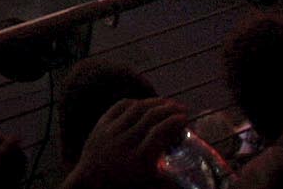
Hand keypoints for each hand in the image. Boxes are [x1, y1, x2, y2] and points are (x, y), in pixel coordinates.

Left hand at [58, 98, 190, 188]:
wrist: (90, 183)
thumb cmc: (123, 186)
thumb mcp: (149, 185)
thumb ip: (169, 182)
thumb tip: (193, 184)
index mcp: (139, 159)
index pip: (160, 131)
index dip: (175, 121)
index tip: (186, 118)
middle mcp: (125, 142)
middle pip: (150, 117)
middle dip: (169, 109)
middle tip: (181, 108)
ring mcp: (111, 131)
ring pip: (136, 108)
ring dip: (155, 102)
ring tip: (167, 103)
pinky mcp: (101, 124)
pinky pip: (120, 106)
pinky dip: (134, 102)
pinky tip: (145, 103)